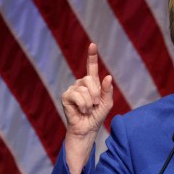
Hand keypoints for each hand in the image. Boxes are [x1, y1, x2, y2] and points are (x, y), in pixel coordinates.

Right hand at [62, 43, 112, 173]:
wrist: (87, 129)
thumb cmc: (97, 116)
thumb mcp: (107, 103)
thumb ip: (108, 90)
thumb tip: (108, 76)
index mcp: (92, 84)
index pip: (91, 67)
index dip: (92, 56)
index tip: (93, 45)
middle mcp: (81, 84)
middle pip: (90, 79)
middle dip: (96, 93)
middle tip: (95, 105)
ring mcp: (72, 89)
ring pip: (84, 89)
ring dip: (90, 102)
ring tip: (88, 109)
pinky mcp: (66, 96)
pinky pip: (77, 95)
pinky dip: (83, 105)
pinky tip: (81, 111)